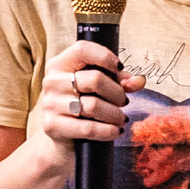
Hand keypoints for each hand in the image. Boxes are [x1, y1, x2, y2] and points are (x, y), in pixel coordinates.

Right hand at [37, 41, 145, 166]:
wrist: (63, 139)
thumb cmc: (83, 106)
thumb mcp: (99, 89)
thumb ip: (119, 81)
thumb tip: (139, 80)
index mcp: (60, 64)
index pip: (82, 50)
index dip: (105, 56)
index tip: (119, 68)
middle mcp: (52, 81)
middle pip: (95, 79)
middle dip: (117, 93)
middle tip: (124, 102)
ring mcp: (50, 104)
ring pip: (93, 106)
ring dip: (115, 114)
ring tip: (121, 118)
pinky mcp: (52, 126)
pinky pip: (88, 128)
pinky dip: (108, 131)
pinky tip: (116, 131)